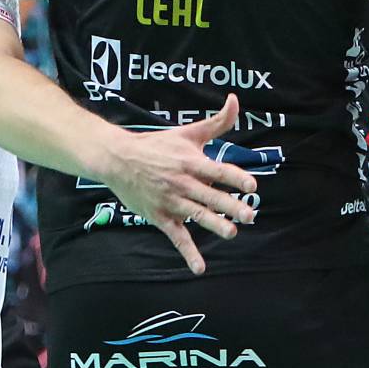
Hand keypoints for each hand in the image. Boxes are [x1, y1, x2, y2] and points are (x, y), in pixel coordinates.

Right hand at [97, 93, 259, 274]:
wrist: (117, 158)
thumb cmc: (157, 144)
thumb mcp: (187, 132)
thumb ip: (217, 121)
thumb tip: (235, 99)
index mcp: (191, 161)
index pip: (217, 170)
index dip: (235, 177)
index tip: (251, 185)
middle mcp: (183, 182)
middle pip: (210, 195)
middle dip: (231, 205)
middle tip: (250, 214)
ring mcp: (171, 201)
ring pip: (196, 215)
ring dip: (214, 224)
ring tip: (232, 233)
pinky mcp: (161, 216)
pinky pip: (177, 237)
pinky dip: (188, 253)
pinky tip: (200, 268)